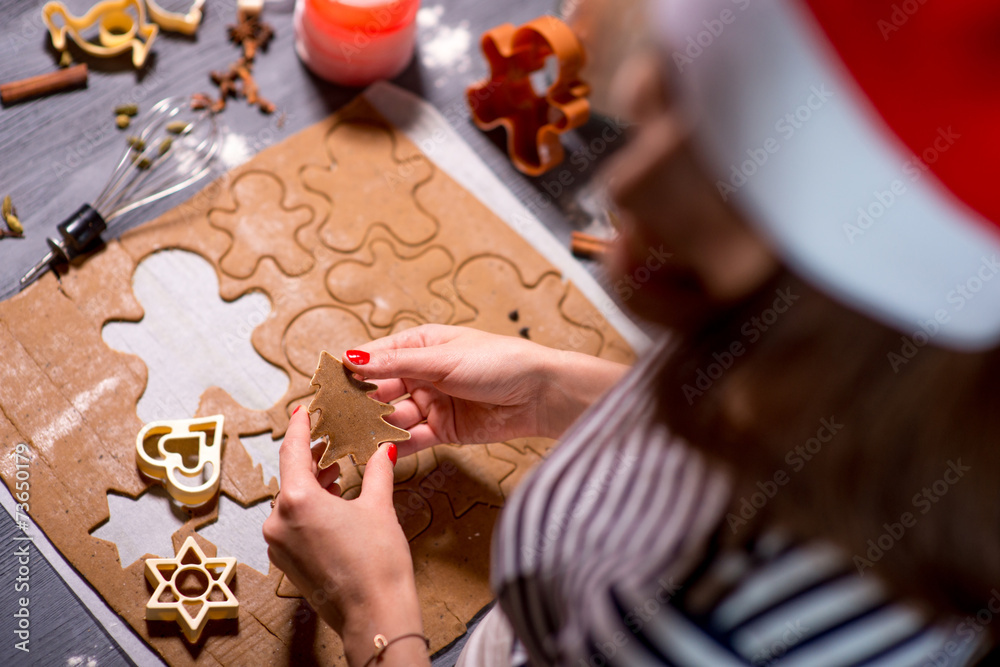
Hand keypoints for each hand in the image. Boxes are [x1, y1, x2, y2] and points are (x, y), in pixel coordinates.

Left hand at [263, 408, 427, 666]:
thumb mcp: (379, 507)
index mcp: (297, 500)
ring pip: (291, 502)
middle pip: (291, 477)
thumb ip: (377, 472)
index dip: (299, 427)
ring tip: (336, 473)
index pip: (292, 451)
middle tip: (330, 442)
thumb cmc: (377, 563)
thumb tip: (383, 451)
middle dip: (311, 459)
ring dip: (312, 485)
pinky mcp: (287, 561)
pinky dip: (309, 509)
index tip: (301, 411)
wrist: (375, 614)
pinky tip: (332, 505)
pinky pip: (292, 524)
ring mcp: (279, 544)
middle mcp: (279, 521)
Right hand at [343, 324, 629, 453]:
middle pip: (380, 391)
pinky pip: (413, 439)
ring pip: (393, 417)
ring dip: (375, 428)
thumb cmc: (499, 362)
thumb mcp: (443, 358)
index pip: (375, 358)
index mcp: (421, 346)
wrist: (541, 394)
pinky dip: (397, 446)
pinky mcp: (444, 431)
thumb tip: (352, 358)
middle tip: (333, 421)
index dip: (350, 372)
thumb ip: (395, 364)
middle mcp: (422, 374)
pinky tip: (380, 452)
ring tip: (353, 441)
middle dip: (358, 406)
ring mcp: (432, 403)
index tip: (324, 387)